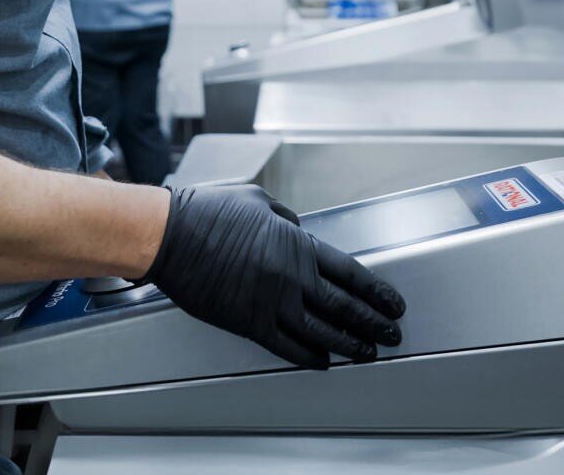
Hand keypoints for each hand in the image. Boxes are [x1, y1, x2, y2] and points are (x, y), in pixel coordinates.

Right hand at [141, 184, 405, 369]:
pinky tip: (322, 361)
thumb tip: (301, 231)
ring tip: (367, 352)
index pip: (351, 273)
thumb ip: (286, 219)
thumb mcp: (258, 201)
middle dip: (372, 323)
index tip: (392, 303)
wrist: (171, 236)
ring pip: (321, 331)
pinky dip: (309, 356)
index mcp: (296, 244)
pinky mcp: (247, 322)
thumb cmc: (208, 213)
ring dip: (349, 344)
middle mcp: (290, 276)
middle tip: (391, 334)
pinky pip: (287, 345)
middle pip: (344, 306)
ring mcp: (270, 302)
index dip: (376, 291)